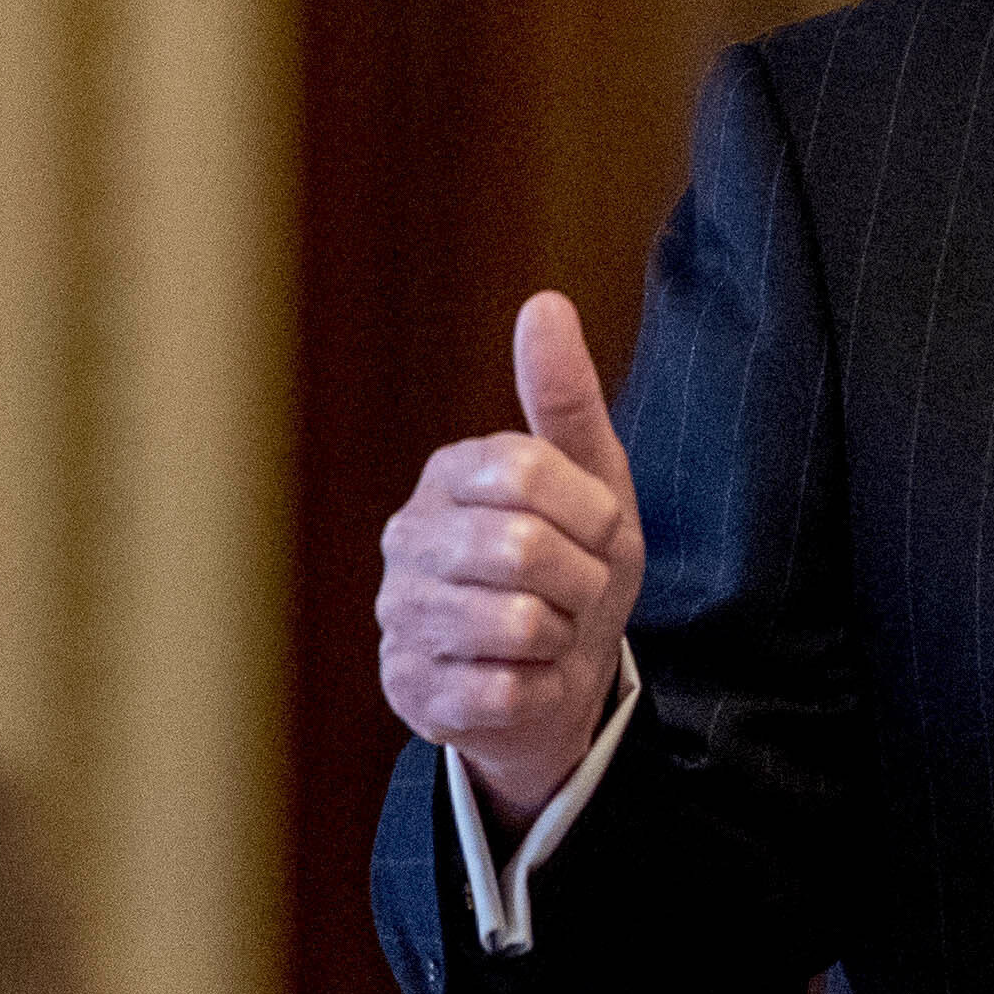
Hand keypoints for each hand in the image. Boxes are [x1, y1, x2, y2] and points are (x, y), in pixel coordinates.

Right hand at [379, 291, 646, 825]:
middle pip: (524, 550)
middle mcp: (407, 537)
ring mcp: (398, 615)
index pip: (527, 469)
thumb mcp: (593, 478)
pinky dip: (537, 689)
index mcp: (450, 474)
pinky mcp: (407, 688)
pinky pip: (503, 689)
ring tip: (546, 634)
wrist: (559, 681)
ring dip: (561, 637)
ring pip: (518, 625)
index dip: (588, 511)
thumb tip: (544, 303)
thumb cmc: (574, 569)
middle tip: (575, 591)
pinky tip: (520, 678)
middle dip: (581, 581)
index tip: (595, 529)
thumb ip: (566, 395)